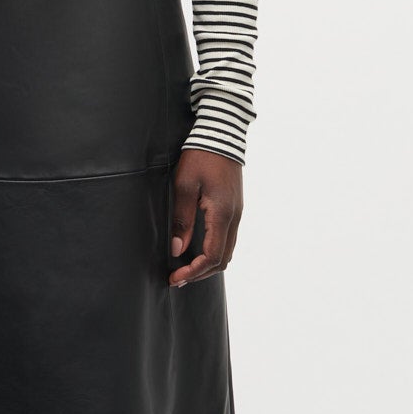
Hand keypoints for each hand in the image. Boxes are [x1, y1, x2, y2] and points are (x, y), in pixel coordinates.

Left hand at [168, 148, 243, 286]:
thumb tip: (177, 250)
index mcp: (222, 214)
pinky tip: (197, 250)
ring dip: (207, 264)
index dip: (194, 272)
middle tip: (178, 278)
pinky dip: (213, 251)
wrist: (221, 134)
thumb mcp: (184, 186)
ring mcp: (237, 213)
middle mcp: (234, 217)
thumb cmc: (200, 157)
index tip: (176, 278)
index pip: (212, 256)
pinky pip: (227, 238)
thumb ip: (181, 219)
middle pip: (222, 259)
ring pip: (227, 251)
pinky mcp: (234, 208)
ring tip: (186, 268)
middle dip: (200, 273)